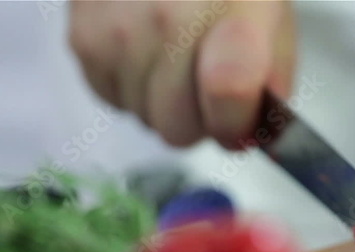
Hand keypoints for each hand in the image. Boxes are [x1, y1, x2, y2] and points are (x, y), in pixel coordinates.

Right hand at [69, 0, 294, 147]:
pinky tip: (143, 47)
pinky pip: (112, 100)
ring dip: (160, 101)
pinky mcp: (83, 39)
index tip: (237, 116)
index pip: (230, 96)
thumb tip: (247, 134)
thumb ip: (271, 80)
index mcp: (232, 14)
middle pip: (179, 129)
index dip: (234, 122)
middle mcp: (170, 22)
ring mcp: (120, 34)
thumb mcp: (271, 15)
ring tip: (171, 53)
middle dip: (195, 119)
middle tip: (203, 81)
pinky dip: (129, 85)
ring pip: (145, 119)